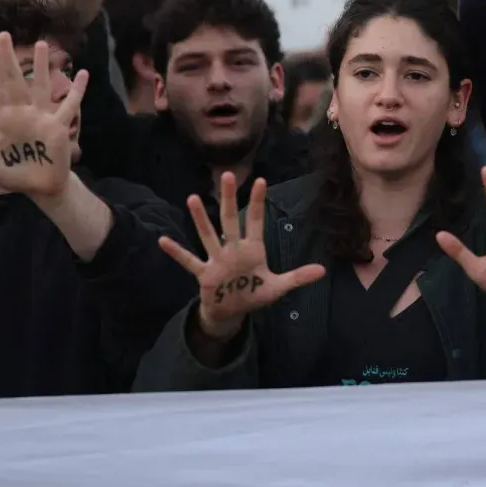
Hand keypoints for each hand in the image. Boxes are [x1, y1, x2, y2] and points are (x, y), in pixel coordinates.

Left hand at [0, 33, 88, 199]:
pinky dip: (78, 90)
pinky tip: (84, 73)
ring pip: (40, 85)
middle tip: (2, 35)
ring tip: (41, 44)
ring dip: (41, 66)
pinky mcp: (58, 126)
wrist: (39, 187)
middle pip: (13, 80)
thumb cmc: (13, 173)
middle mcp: (22, 111)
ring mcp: (41, 116)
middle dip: (8, 59)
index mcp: (3, 118)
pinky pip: (69, 105)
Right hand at [157, 174, 325, 340]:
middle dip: (228, 199)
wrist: (231, 311)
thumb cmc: (253, 294)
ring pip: (207, 235)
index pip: (254, 221)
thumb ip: (297, 277)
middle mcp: (232, 249)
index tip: (261, 181)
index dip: (257, 202)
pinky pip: (189, 261)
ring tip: (192, 198)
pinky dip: (177, 253)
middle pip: (229, 220)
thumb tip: (323, 271)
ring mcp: (217, 260)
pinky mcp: (204, 274)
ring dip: (200, 219)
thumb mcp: (278, 287)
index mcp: (251, 249)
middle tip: (226, 175)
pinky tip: (163, 240)